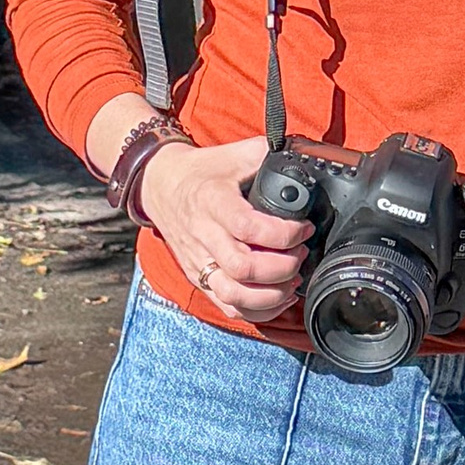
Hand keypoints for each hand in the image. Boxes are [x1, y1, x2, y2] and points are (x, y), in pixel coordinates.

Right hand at [139, 135, 310, 323]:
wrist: (160, 186)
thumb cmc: (202, 172)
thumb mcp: (233, 154)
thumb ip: (266, 155)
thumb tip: (300, 159)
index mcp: (213, 202)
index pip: (248, 227)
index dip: (284, 234)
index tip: (303, 228)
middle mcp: (204, 235)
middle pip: (243, 268)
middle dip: (282, 267)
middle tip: (300, 253)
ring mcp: (199, 261)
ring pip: (234, 295)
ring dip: (271, 294)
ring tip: (293, 279)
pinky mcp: (198, 278)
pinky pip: (227, 307)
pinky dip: (257, 310)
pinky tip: (278, 298)